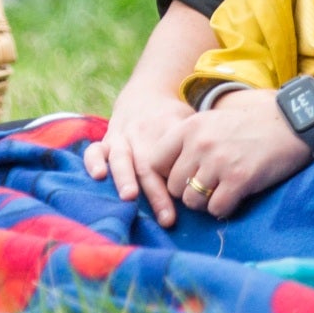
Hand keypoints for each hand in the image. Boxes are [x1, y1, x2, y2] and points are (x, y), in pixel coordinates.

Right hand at [86, 81, 195, 224]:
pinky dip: (93, 162)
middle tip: (167, 218)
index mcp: (166, 130)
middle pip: (148, 165)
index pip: (174, 159)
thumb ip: (198, 145)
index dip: (180, 181)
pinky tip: (98, 176)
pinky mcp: (106, 140)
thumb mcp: (190, 122)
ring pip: (121, 158)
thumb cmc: (173, 119)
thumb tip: (220, 179)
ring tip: (130, 196)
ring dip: (125, 178)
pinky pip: (95, 149)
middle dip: (156, 193)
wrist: (146, 94)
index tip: (189, 202)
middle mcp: (142, 135)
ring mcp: (121, 137)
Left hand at [165, 86, 313, 219]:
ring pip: (192, 202)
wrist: (291, 123)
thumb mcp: (212, 122)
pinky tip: (235, 197)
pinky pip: (217, 209)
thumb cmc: (250, 127)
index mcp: (189, 127)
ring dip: (206, 203)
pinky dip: (224, 209)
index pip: (155, 162)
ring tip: (222, 192)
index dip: (166, 176)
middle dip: (189, 192)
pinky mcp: (239, 179)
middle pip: (174, 187)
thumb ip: (188, 142)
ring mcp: (219, 161)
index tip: (182, 179)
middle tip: (209, 187)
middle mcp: (200, 143)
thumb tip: (167, 175)